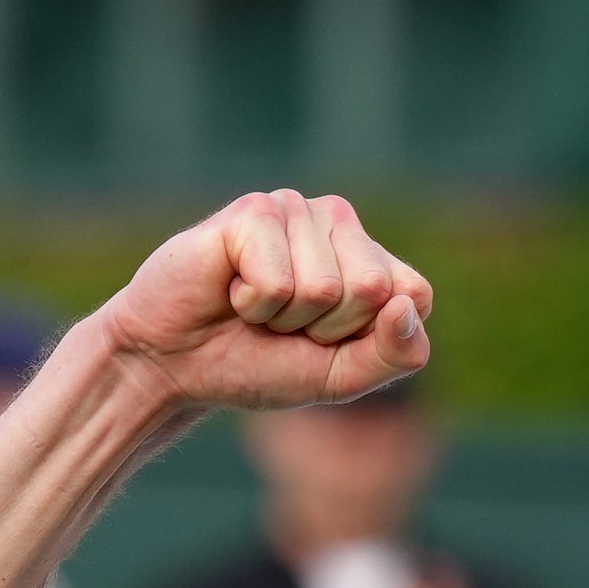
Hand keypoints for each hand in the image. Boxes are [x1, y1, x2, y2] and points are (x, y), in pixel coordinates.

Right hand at [97, 191, 431, 415]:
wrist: (174, 364)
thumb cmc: (257, 364)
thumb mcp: (340, 377)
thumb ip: (395, 355)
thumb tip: (404, 305)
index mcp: (371, 256)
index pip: (414, 295)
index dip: (369, 337)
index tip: (324, 341)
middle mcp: (338, 222)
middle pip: (373, 289)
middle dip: (325, 329)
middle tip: (280, 325)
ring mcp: (295, 209)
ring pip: (325, 288)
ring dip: (281, 319)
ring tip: (251, 307)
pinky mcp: (254, 211)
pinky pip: (279, 282)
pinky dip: (251, 305)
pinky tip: (229, 289)